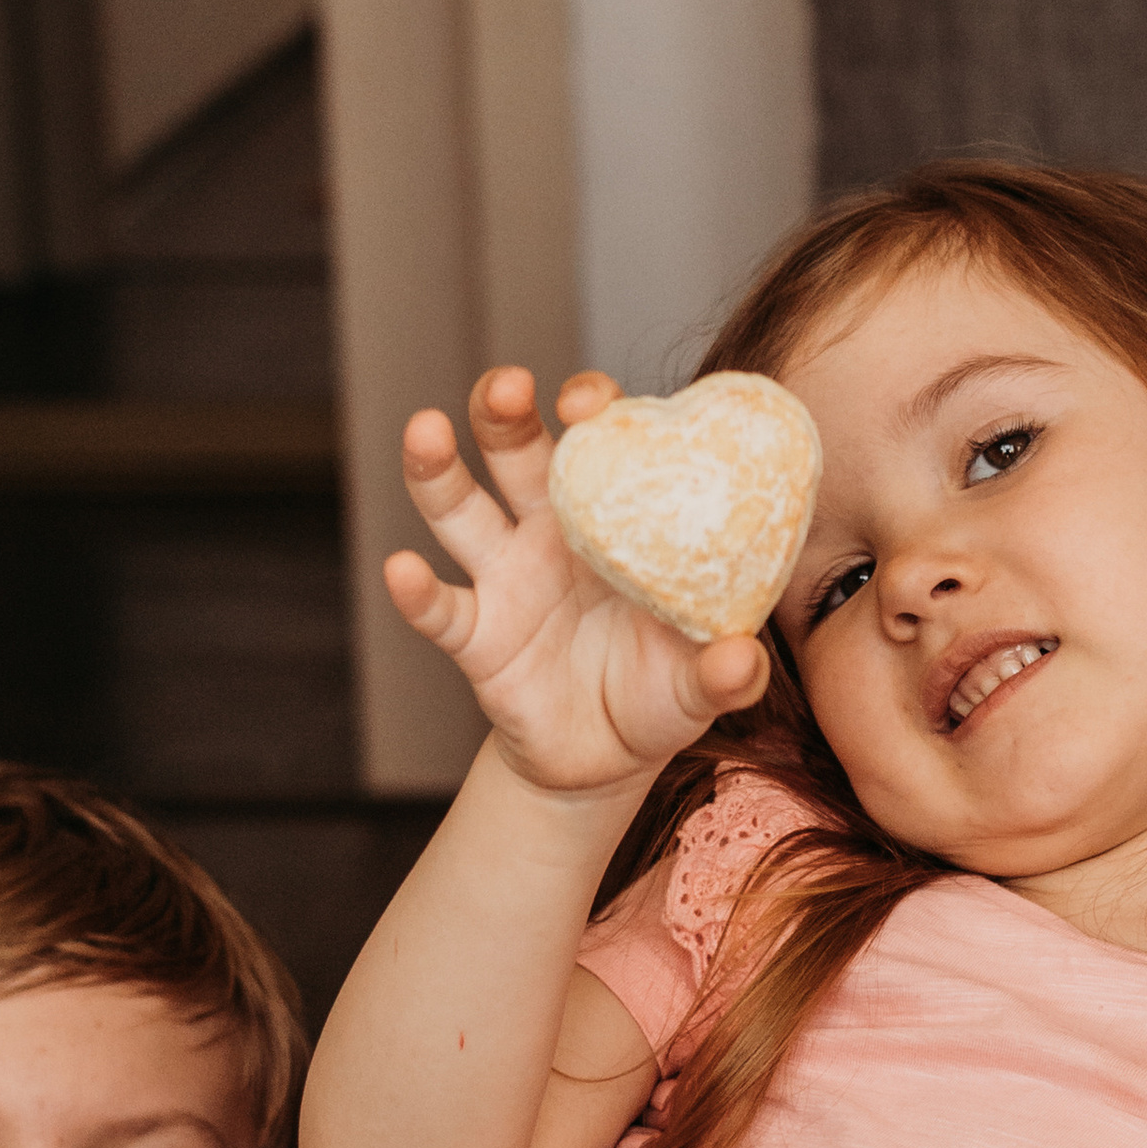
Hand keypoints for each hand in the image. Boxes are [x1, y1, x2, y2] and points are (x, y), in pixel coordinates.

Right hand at [386, 368, 766, 794]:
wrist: (607, 759)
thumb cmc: (659, 692)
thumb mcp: (701, 683)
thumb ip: (726, 672)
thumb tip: (744, 662)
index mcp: (612, 517)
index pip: (597, 438)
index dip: (590, 406)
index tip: (590, 401)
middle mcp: (549, 531)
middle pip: (515, 451)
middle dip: (504, 410)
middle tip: (507, 387)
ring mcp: (505, 579)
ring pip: (459, 508)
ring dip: (438, 469)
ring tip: (425, 431)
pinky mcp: (476, 636)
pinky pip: (441, 608)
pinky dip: (417, 592)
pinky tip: (402, 569)